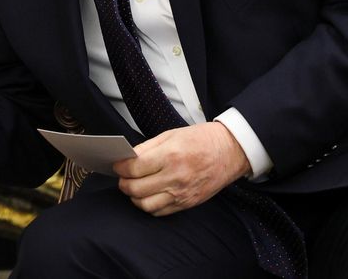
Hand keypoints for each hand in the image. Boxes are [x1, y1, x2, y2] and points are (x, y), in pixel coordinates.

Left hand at [112, 122, 249, 215]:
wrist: (231, 151)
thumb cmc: (201, 140)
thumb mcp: (171, 134)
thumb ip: (146, 148)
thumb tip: (127, 158)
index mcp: (170, 156)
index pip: (134, 168)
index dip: (121, 167)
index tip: (117, 165)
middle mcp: (176, 177)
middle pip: (136, 189)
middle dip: (123, 183)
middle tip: (123, 177)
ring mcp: (182, 193)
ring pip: (146, 205)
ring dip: (134, 197)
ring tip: (134, 187)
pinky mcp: (188, 203)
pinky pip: (160, 212)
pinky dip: (149, 206)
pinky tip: (148, 195)